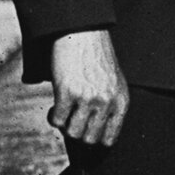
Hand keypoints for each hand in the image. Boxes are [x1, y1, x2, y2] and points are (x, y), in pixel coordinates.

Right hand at [48, 30, 129, 146]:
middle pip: (90, 140)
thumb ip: (110, 107)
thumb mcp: (115, 84)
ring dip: (66, 126)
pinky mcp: (67, 91)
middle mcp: (106, 102)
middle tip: (74, 120)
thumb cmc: (98, 59)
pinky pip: (57, 120)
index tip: (88, 131)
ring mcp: (87, 98)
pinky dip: (53, 117)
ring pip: (73, 132)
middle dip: (79, 133)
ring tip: (66, 113)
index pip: (110, 138)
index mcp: (121, 102)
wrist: (83, 33)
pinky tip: (56, 106)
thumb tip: (97, 135)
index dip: (96, 138)